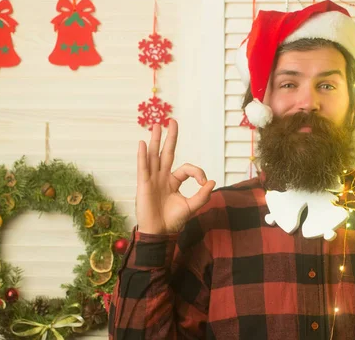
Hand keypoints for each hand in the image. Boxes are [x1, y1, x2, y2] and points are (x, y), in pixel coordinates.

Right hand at [136, 120, 215, 234]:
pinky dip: (142, 155)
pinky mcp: (144, 184)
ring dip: (155, 140)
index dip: (198, 172)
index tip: (204, 183)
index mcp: (173, 181)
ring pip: (154, 156)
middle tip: (172, 121)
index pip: (186, 169)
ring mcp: (152, 179)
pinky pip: (143, 167)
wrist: (159, 233)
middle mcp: (162, 177)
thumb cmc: (173, 221)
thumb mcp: (192, 206)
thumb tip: (212, 181)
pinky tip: (142, 143)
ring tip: (157, 125)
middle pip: (166, 153)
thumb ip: (202, 195)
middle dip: (170, 137)